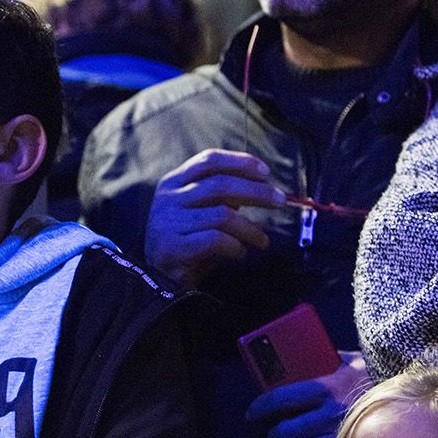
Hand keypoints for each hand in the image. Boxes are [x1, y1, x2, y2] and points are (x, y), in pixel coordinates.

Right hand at [144, 149, 282, 288]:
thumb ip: (220, 196)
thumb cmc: (185, 240)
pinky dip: (235, 246)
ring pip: (222, 215)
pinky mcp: (174, 247)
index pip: (209, 160)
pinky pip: (215, 240)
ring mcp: (169, 222)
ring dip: (250, 228)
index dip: (239, 162)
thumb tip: (260, 186)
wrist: (157, 277)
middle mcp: (169, 198)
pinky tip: (240, 253)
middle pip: (220, 184)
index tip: (265, 171)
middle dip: (256, 191)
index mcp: (173, 182)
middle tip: (280, 201)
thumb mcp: (199, 211)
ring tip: (262, 241)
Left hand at [245, 352, 367, 437]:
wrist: (412, 400)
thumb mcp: (350, 361)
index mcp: (325, 389)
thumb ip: (330, 359)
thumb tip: (307, 352)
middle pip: (284, 433)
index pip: (280, 399)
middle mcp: (329, 416)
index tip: (252, 415)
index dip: (260, 408)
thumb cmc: (377, 377)